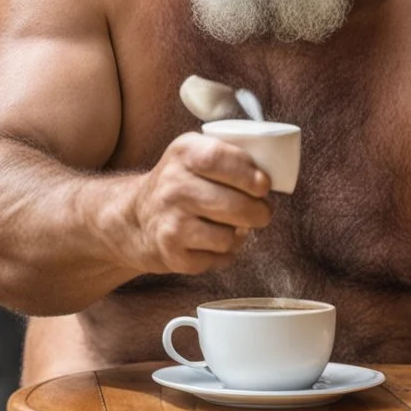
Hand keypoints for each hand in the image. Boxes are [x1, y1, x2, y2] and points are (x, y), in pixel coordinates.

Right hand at [128, 133, 273, 274]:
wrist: (136, 218)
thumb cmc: (180, 185)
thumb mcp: (195, 154)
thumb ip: (230, 155)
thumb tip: (274, 174)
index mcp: (183, 153)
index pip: (219, 159)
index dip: (249, 174)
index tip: (264, 184)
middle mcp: (173, 187)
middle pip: (234, 204)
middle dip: (260, 212)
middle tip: (262, 212)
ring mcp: (171, 222)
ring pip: (229, 236)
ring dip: (239, 234)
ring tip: (232, 226)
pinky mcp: (172, 253)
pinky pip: (218, 258)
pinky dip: (224, 253)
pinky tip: (213, 242)